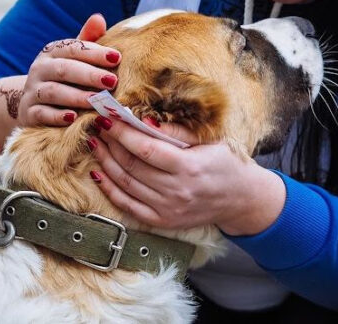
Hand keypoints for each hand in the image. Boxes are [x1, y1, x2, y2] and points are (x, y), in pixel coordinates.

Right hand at [17, 14, 121, 126]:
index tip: (117, 57)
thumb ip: (88, 40)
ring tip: (97, 101)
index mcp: (52, 52)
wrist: (33, 104)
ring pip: (53, 92)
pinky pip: (41, 114)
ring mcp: (32, 91)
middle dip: (89, 75)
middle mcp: (39, 69)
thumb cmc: (65, 77)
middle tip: (112, 81)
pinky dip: (56, 116)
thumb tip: (98, 18)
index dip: (94, 52)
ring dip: (76, 97)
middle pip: (63, 69)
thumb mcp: (75, 58)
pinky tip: (73, 118)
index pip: (72, 48)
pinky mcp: (28, 114)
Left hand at [88, 118, 285, 234]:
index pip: (145, 148)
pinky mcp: (162, 221)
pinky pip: (128, 205)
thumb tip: (142, 121)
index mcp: (189, 167)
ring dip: (106, 162)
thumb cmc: (225, 163)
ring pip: (125, 184)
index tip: (107, 116)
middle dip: (110, 143)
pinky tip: (99, 173)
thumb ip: (176, 132)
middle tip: (98, 126)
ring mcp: (168, 209)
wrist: (241, 199)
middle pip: (131, 165)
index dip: (122, 132)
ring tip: (97, 144)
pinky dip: (110, 189)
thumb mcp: (209, 141)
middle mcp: (176, 191)